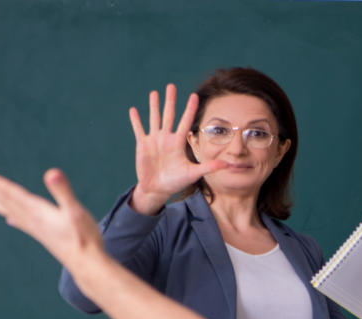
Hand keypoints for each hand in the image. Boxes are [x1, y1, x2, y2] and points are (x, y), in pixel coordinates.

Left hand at [0, 169, 102, 271]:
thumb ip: (63, 191)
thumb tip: (52, 173)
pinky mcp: (44, 236)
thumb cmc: (84, 239)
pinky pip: (22, 224)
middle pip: (6, 201)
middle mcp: (33, 220)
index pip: (11, 193)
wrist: (87, 264)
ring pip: (10, 212)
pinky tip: (9, 220)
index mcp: (37, 211)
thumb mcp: (75, 211)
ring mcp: (37, 229)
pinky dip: (14, 219)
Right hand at [128, 84, 227, 214]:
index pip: (185, 122)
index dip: (189, 109)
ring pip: (154, 119)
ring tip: (154, 93)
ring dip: (153, 106)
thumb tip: (227, 165)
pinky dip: (136, 120)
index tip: (194, 95)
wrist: (158, 189)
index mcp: (178, 142)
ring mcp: (154, 140)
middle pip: (169, 115)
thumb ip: (209, 167)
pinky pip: (139, 130)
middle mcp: (167, 138)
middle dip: (170, 101)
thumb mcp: (193, 173)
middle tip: (171, 86)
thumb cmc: (176, 181)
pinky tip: (133, 109)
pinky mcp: (143, 145)